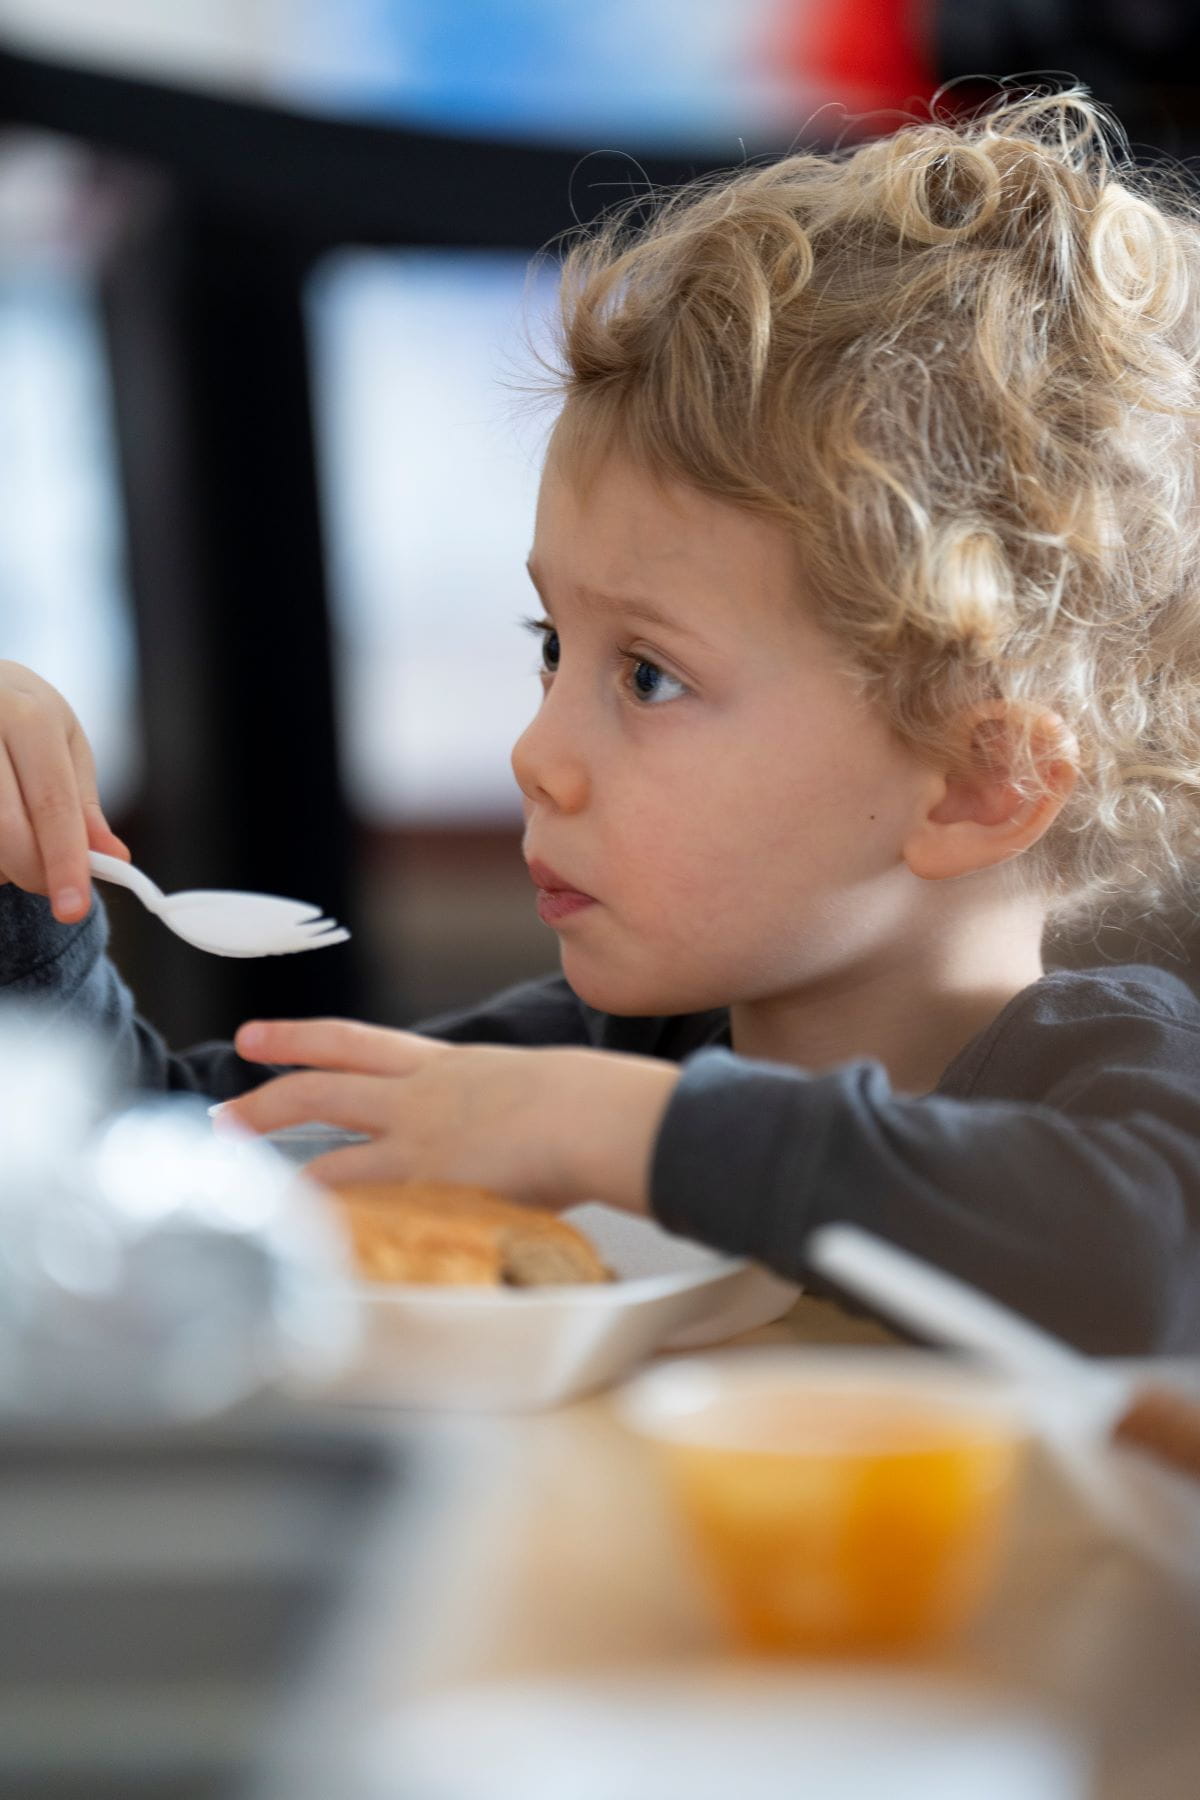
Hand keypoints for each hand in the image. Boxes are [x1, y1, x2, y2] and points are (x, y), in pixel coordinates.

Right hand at [0, 661, 128, 921]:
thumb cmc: (21, 718)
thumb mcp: (62, 745)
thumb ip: (82, 805)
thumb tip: (114, 858)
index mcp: (27, 716)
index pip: (52, 804)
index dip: (65, 863)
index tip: (73, 909)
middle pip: (6, 828)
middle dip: (33, 873)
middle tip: (51, 890)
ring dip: (2, 865)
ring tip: (16, 845)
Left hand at [222, 1017, 681, 1213]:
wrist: (596, 1113)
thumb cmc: (592, 1102)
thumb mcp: (535, 1087)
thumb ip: (508, 1105)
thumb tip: (518, 1128)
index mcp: (444, 1066)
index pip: (358, 1044)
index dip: (302, 1039)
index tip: (262, 1038)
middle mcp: (418, 1096)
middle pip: (321, 1086)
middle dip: (266, 1094)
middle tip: (223, 1107)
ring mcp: (416, 1140)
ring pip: (325, 1149)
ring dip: (276, 1164)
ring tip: (239, 1177)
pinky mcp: (425, 1183)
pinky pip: (356, 1205)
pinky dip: (324, 1220)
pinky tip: (295, 1233)